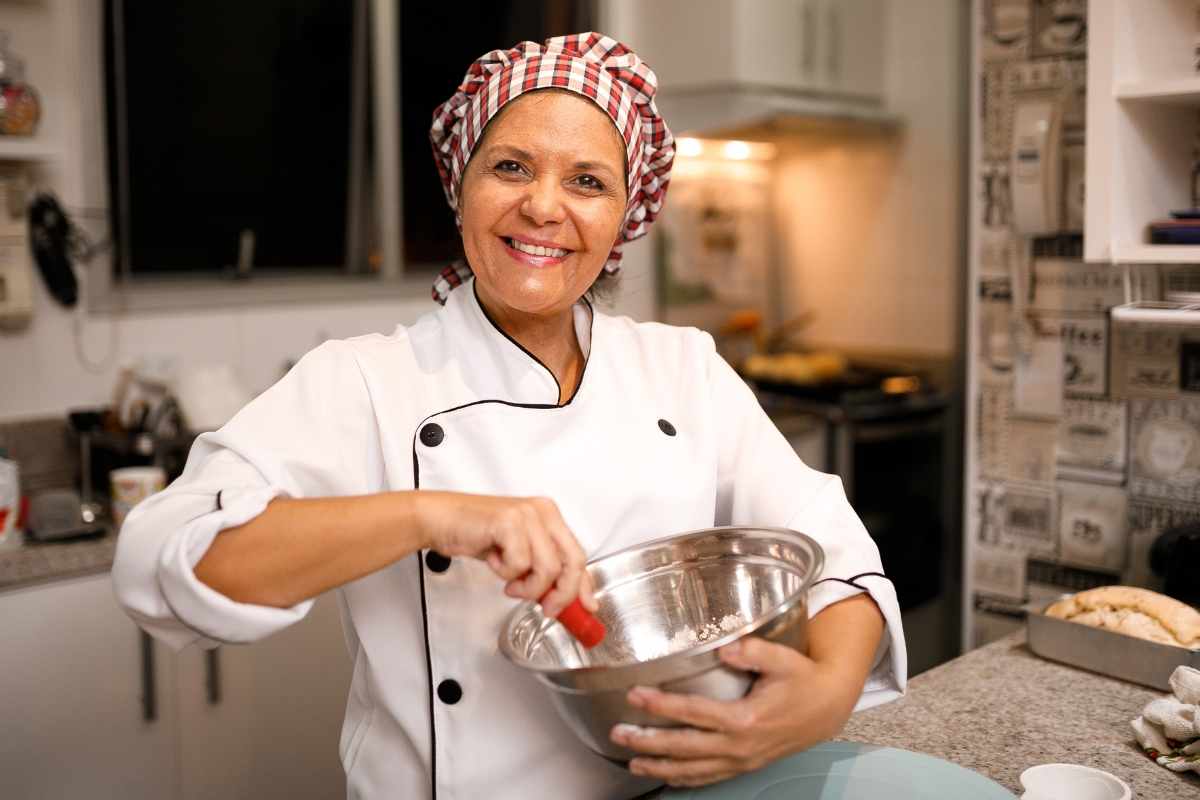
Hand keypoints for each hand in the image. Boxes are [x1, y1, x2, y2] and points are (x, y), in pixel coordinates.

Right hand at [414, 491, 595, 617]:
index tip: (587, 608)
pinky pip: (520, 564)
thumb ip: (541, 569)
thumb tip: (563, 597)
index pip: (578, 555)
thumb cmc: (475, 533)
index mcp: (549, 515)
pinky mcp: (509, 522)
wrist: (440, 520)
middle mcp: (543, 512)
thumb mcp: (517, 552)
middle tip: (546, 607)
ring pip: (548, 568)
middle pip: (572, 562)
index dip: (584, 586)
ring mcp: (527, 515)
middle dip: (561, 594)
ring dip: (527, 586)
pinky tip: (494, 561)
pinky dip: (505, 573)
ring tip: (510, 582)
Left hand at [609, 637, 861, 787]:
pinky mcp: (745, 765)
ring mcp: (741, 760)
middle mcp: (739, 745)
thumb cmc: (803, 680)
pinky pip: (709, 777)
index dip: (661, 705)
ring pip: (693, 769)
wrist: (828, 708)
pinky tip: (665, 773)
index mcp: (745, 719)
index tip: (635, 696)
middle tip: (619, 733)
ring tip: (631, 759)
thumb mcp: (783, 659)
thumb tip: (725, 648)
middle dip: (649, 741)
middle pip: (684, 747)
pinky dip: (684, 778)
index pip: (694, 713)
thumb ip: (753, 651)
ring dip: (660, 765)